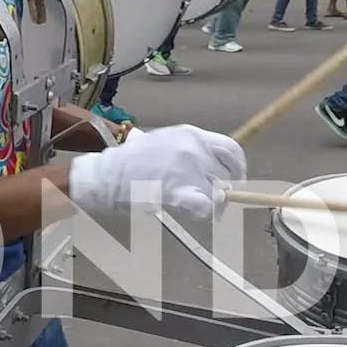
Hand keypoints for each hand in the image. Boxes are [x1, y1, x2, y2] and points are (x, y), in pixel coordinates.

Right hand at [67, 124, 246, 220]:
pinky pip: (207, 206)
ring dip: (212, 203)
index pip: (232, 149)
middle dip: (225, 191)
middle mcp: (193, 149)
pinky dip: (204, 212)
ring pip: (219, 193)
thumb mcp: (162, 141)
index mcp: (191, 134)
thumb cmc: (130, 162)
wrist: (107, 175)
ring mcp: (187, 169)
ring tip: (195, 206)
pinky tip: (192, 211)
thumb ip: (188, 148)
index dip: (239, 168)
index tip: (236, 181)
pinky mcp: (178, 190)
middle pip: (227, 175)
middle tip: (214, 202)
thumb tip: (211, 165)